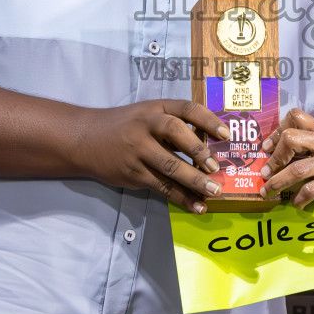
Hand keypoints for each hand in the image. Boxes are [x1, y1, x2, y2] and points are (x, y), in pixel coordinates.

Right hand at [73, 100, 228, 213]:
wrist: (86, 140)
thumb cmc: (125, 126)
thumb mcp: (148, 114)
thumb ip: (173, 124)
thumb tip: (210, 144)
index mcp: (155, 108)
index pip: (186, 108)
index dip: (208, 120)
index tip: (226, 133)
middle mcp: (146, 125)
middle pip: (175, 133)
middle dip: (198, 151)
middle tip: (216, 167)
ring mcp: (138, 150)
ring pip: (169, 166)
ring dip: (194, 181)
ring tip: (213, 192)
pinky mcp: (133, 173)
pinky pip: (161, 186)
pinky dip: (181, 197)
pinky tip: (197, 205)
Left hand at [259, 123, 313, 216]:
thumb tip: (287, 163)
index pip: (297, 118)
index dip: (277, 131)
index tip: (267, 149)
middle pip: (292, 138)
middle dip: (274, 158)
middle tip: (265, 173)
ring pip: (298, 168)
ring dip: (278, 182)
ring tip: (268, 192)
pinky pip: (313, 188)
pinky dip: (300, 198)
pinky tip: (298, 204)